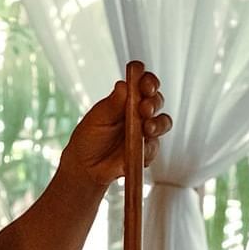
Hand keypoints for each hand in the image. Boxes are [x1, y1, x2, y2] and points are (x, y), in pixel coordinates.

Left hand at [61, 60, 171, 186]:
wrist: (86, 169)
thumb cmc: (88, 140)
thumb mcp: (97, 119)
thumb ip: (112, 104)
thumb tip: (124, 85)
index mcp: (125, 100)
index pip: (142, 84)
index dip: (147, 80)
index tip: (145, 84)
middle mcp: (138, 113)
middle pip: (156, 100)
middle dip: (154, 102)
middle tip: (144, 108)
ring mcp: (144, 131)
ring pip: (163, 122)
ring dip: (158, 123)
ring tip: (146, 128)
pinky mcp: (147, 150)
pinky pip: (155, 146)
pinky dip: (149, 147)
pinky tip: (140, 149)